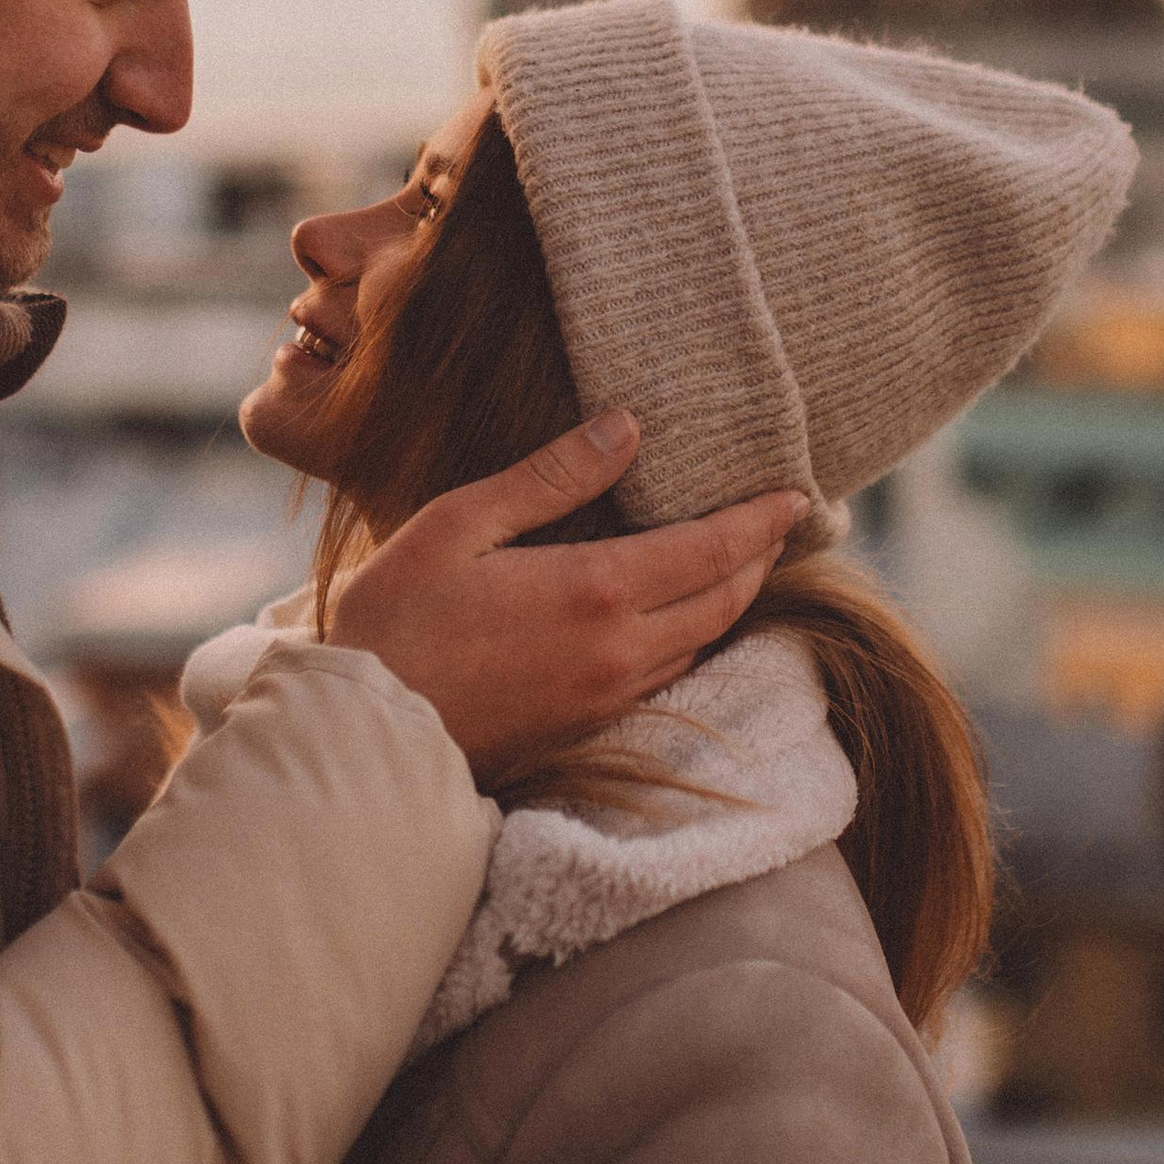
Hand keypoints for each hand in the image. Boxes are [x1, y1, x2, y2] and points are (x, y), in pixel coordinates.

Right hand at [326, 409, 808, 783]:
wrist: (366, 737)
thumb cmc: (396, 620)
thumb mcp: (460, 525)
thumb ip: (550, 477)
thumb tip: (627, 427)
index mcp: (597, 591)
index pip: (714, 550)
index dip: (761, 519)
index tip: (796, 493)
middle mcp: (621, 651)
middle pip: (724, 600)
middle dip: (760, 556)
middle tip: (780, 521)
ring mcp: (608, 697)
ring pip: (701, 643)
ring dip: (731, 599)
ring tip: (741, 561)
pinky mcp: (587, 728)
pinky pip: (667, 677)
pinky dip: (692, 638)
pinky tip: (680, 619)